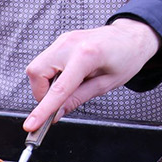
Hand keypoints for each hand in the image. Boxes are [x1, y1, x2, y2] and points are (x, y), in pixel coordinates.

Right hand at [23, 19, 161, 131]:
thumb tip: (56, 113)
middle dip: (41, 92)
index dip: (42, 110)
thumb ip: (78, 99)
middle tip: (59, 101)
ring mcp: (64, 39)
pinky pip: (45, 61)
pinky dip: (50, 74)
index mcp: (86, 55)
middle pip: (36, 72)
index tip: (30, 125)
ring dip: (45, 84)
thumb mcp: (106, 85)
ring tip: (70, 85)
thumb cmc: (126, 58)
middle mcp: (70, 44)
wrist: (132, 36)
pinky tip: (69, 76)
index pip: (58, 88)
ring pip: (37, 67)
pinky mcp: (62, 40)